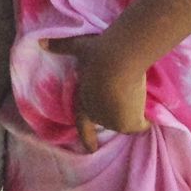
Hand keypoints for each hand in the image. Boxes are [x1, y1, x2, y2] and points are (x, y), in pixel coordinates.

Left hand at [42, 33, 149, 150]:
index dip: (87, 136)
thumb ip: (60, 47)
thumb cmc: (96, 54)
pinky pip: (141, 125)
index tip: (91, 149)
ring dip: (131, 114)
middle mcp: (97, 115)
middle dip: (116, 111)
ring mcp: (112, 122)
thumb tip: (40, 42)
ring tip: (135, 96)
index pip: (82, 123)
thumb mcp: (77, 47)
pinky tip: (149, 110)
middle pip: (110, 119)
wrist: (117, 60)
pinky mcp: (129, 123)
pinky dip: (146, 120)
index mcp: (83, 101)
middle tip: (124, 97)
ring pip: (127, 122)